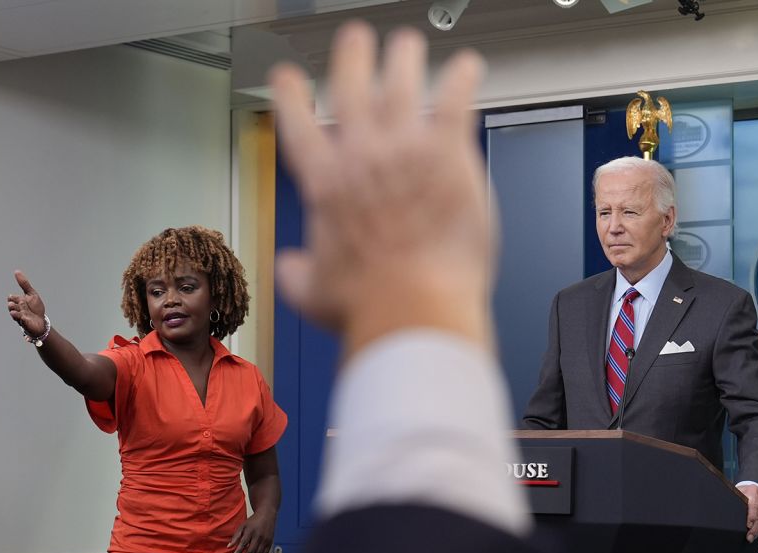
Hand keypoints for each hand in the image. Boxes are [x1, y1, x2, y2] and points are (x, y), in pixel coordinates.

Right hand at [7, 271, 47, 338]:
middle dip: (16, 303)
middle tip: (23, 305)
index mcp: (18, 302)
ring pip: (12, 310)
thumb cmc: (36, 308)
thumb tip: (16, 271)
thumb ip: (24, 284)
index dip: (15, 298)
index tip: (23, 300)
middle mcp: (16, 309)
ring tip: (22, 311)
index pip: (11, 297)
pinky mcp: (23, 322)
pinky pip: (17, 318)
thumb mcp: (31, 294)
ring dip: (17, 309)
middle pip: (10, 303)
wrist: (41, 322)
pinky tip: (21, 315)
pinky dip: (19, 316)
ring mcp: (19, 316)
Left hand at [229, 512, 274, 552]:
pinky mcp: (269, 544)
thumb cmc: (252, 522)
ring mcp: (265, 541)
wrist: (267, 515)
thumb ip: (236, 536)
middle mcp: (259, 537)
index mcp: (251, 532)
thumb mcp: (242, 526)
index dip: (238, 552)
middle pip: (251, 552)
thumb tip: (229, 547)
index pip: (244, 543)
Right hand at [269, 22, 493, 357]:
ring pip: (402, 81)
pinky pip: (456, 100)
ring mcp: (405, 148)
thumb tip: (292, 269)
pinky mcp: (449, 153)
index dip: (290, 93)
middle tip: (356, 40)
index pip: (297, 122)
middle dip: (352, 55)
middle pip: (350, 84)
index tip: (289, 78)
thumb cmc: (370, 305)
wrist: (415, 307)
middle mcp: (362, 155)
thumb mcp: (315, 292)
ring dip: (404, 57)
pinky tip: (468, 67)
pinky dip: (462, 78)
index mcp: (325, 183)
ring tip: (408, 45)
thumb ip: (298, 272)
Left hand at [737, 483, 757, 542]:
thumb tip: (724, 510)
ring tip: (752, 538)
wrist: (755, 486)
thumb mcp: (738, 492)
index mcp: (752, 491)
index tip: (748, 526)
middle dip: (754, 528)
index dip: (751, 517)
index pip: (753, 505)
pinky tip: (757, 533)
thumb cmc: (744, 491)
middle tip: (749, 537)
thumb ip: (735, 500)